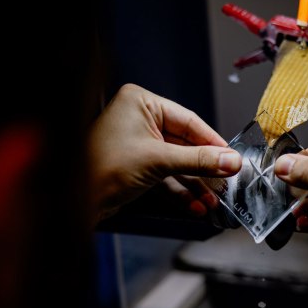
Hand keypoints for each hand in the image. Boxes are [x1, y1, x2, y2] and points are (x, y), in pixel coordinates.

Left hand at [88, 84, 240, 220]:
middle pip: (185, 144)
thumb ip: (199, 160)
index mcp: (140, 103)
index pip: (189, 121)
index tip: (232, 158)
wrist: (75, 200)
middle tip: (226, 181)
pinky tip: (196, 205)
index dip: (213, 142)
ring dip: (195, 184)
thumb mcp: (159, 161)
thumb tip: (230, 160)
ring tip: (213, 200)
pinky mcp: (136, 166)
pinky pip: (166, 176)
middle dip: (204, 169)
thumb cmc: (101, 168)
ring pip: (177, 163)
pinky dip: (181, 190)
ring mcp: (138, 144)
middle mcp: (139, 119)